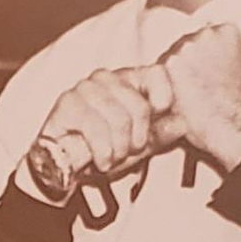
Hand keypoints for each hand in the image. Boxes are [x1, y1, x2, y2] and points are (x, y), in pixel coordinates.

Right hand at [20, 64, 177, 199]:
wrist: (59, 167)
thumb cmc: (99, 150)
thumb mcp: (136, 146)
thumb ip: (159, 134)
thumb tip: (181, 123)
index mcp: (126, 80)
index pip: (158, 74)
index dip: (163, 102)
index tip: (152, 128)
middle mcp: (106, 78)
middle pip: (141, 106)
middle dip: (137, 140)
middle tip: (126, 152)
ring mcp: (85, 88)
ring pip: (120, 119)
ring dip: (118, 150)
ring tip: (110, 158)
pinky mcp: (67, 103)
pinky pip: (97, 129)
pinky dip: (102, 152)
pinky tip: (99, 160)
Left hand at [153, 23, 240, 171]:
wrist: (235, 123)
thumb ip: (232, 51)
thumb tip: (223, 51)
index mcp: (228, 32)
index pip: (208, 34)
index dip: (204, 54)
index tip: (204, 66)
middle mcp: (206, 34)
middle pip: (187, 43)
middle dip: (189, 62)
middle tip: (197, 84)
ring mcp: (186, 47)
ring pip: (172, 57)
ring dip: (175, 74)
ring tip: (192, 94)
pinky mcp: (170, 63)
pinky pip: (159, 72)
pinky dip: (164, 86)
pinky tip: (181, 98)